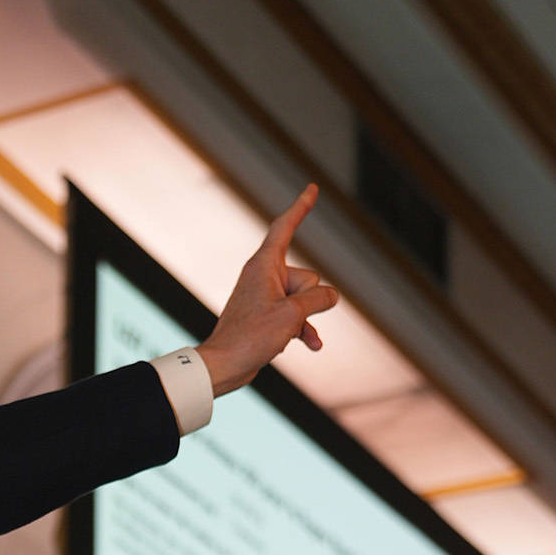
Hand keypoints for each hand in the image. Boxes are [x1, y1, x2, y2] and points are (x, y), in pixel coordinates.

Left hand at [197, 184, 340, 397]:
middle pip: (308, 277)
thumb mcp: (292, 315)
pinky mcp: (268, 316)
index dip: (300, 207)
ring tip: (280, 334)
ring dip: (304, 320)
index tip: (312, 188)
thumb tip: (331, 297)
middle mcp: (264, 276)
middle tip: (277, 318)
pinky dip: (304, 330)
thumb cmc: (250, 338)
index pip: (285, 227)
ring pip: (306, 300)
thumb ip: (319, 299)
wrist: (224, 366)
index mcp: (264, 265)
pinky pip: (298, 316)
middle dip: (306, 301)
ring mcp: (267, 297)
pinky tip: (310, 345)